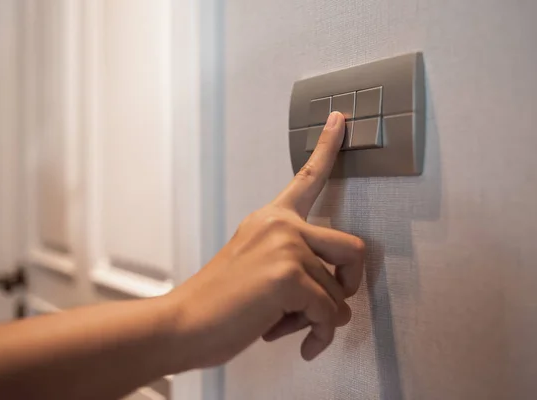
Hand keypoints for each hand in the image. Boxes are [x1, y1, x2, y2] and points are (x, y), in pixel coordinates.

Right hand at [170, 111, 364, 368]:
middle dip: (349, 286)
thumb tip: (336, 301)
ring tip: (286, 324)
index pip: (306, 177)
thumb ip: (292, 265)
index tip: (342, 117)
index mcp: (271, 219)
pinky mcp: (289, 275)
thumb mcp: (255, 267)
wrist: (182, 324)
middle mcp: (281, 225)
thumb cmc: (218, 303)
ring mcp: (286, 246)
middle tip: (327, 306)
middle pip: (354, 249)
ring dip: (320, 320)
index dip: (328, 147)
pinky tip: (304, 345)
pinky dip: (320, 336)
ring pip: (340, 293)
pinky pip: (329, 314)